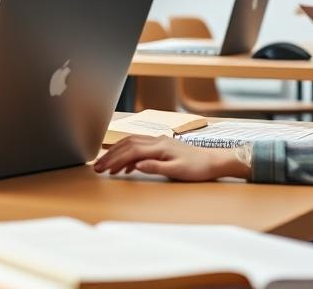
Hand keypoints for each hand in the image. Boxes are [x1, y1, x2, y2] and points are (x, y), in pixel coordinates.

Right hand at [93, 135, 249, 181]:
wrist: (214, 161)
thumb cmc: (198, 168)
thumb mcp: (177, 171)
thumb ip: (155, 167)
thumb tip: (135, 165)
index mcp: (159, 147)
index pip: (130, 151)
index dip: (114, 160)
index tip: (103, 169)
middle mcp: (157, 141)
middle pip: (127, 144)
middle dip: (110, 155)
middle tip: (98, 167)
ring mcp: (159, 142)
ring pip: (131, 143)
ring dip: (117, 153)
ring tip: (107, 167)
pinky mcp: (162, 146)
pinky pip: (139, 147)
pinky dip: (129, 155)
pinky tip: (126, 167)